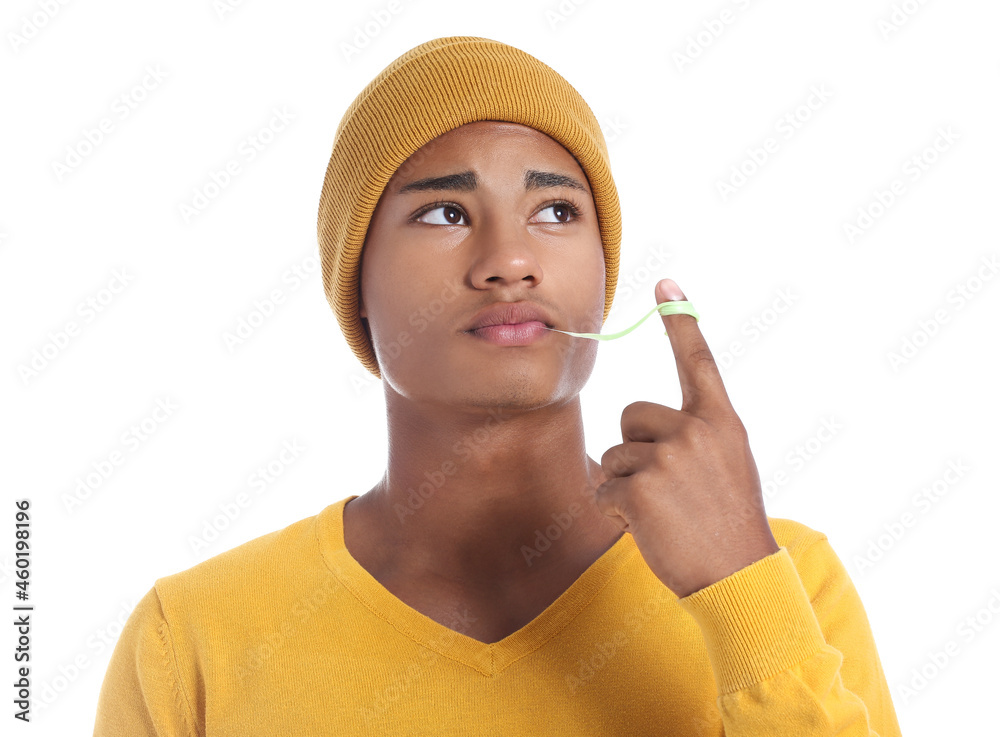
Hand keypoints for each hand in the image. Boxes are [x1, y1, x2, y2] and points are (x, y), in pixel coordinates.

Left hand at [593, 278, 779, 597]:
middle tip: (667, 489)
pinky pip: (604, 488)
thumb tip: (630, 428)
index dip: (680, 320)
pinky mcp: (641, 488)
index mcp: (721, 422)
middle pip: (630, 414)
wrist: (739, 579)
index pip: (697, 361)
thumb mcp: (727, 467)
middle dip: (635, 449)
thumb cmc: (727, 525)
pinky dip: (616, 512)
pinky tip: (649, 528)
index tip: (666, 282)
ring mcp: (669, 458)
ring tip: (664, 514)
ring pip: (613, 455)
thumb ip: (693, 437)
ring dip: (626, 485)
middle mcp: (696, 430)